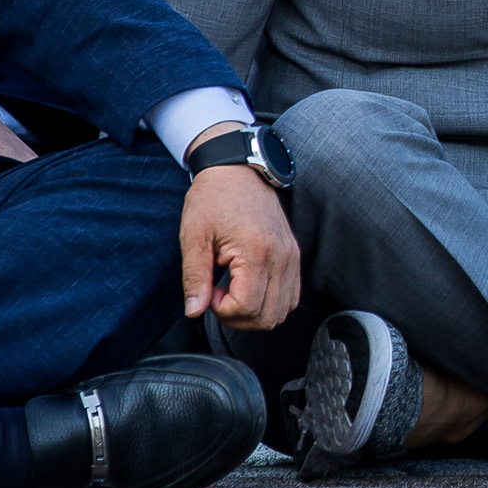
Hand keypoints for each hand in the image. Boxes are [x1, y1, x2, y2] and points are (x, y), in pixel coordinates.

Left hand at [179, 124, 299, 328]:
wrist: (238, 170)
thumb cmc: (214, 198)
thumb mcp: (194, 237)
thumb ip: (194, 278)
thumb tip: (194, 311)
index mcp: (256, 252)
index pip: (247, 307)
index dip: (222, 310)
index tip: (208, 292)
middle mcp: (282, 257)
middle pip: (268, 317)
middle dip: (238, 316)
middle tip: (217, 295)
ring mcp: (292, 257)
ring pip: (283, 311)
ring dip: (255, 312)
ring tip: (233, 289)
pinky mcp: (294, 255)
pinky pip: (291, 296)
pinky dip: (270, 302)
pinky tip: (248, 285)